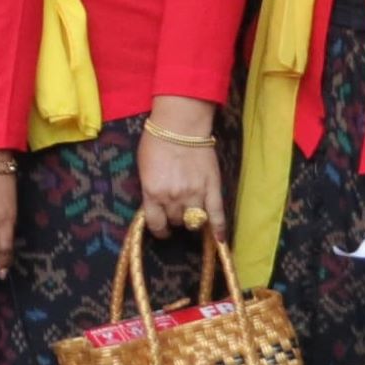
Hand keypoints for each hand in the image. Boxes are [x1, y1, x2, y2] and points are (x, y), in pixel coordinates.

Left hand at [137, 113, 225, 235]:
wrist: (180, 125)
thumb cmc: (156, 142)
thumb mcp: (144, 168)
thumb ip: (150, 189)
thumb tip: (155, 205)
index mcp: (153, 192)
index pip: (156, 224)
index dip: (159, 230)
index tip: (162, 229)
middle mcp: (173, 198)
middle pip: (176, 221)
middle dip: (175, 218)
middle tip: (176, 210)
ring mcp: (195, 195)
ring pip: (195, 221)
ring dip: (192, 219)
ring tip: (191, 212)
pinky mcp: (213, 189)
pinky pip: (217, 215)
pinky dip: (219, 229)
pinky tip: (220, 240)